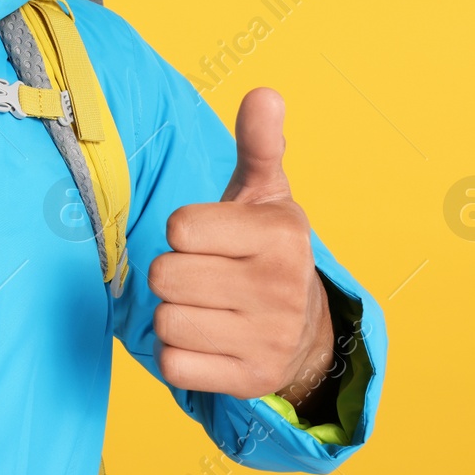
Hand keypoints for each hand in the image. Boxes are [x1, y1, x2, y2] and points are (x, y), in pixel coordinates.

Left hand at [148, 88, 334, 405]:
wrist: (308, 329)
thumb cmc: (266, 249)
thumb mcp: (266, 194)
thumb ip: (258, 143)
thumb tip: (264, 93)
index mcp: (280, 235)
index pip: (181, 228)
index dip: (182, 230)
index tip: (207, 236)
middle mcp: (280, 289)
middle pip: (166, 275)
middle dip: (173, 272)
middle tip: (204, 273)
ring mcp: (268, 339)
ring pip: (166, 320)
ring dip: (173, 312)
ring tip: (206, 305)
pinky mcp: (251, 380)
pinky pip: (174, 364)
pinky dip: (178, 353)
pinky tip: (206, 339)